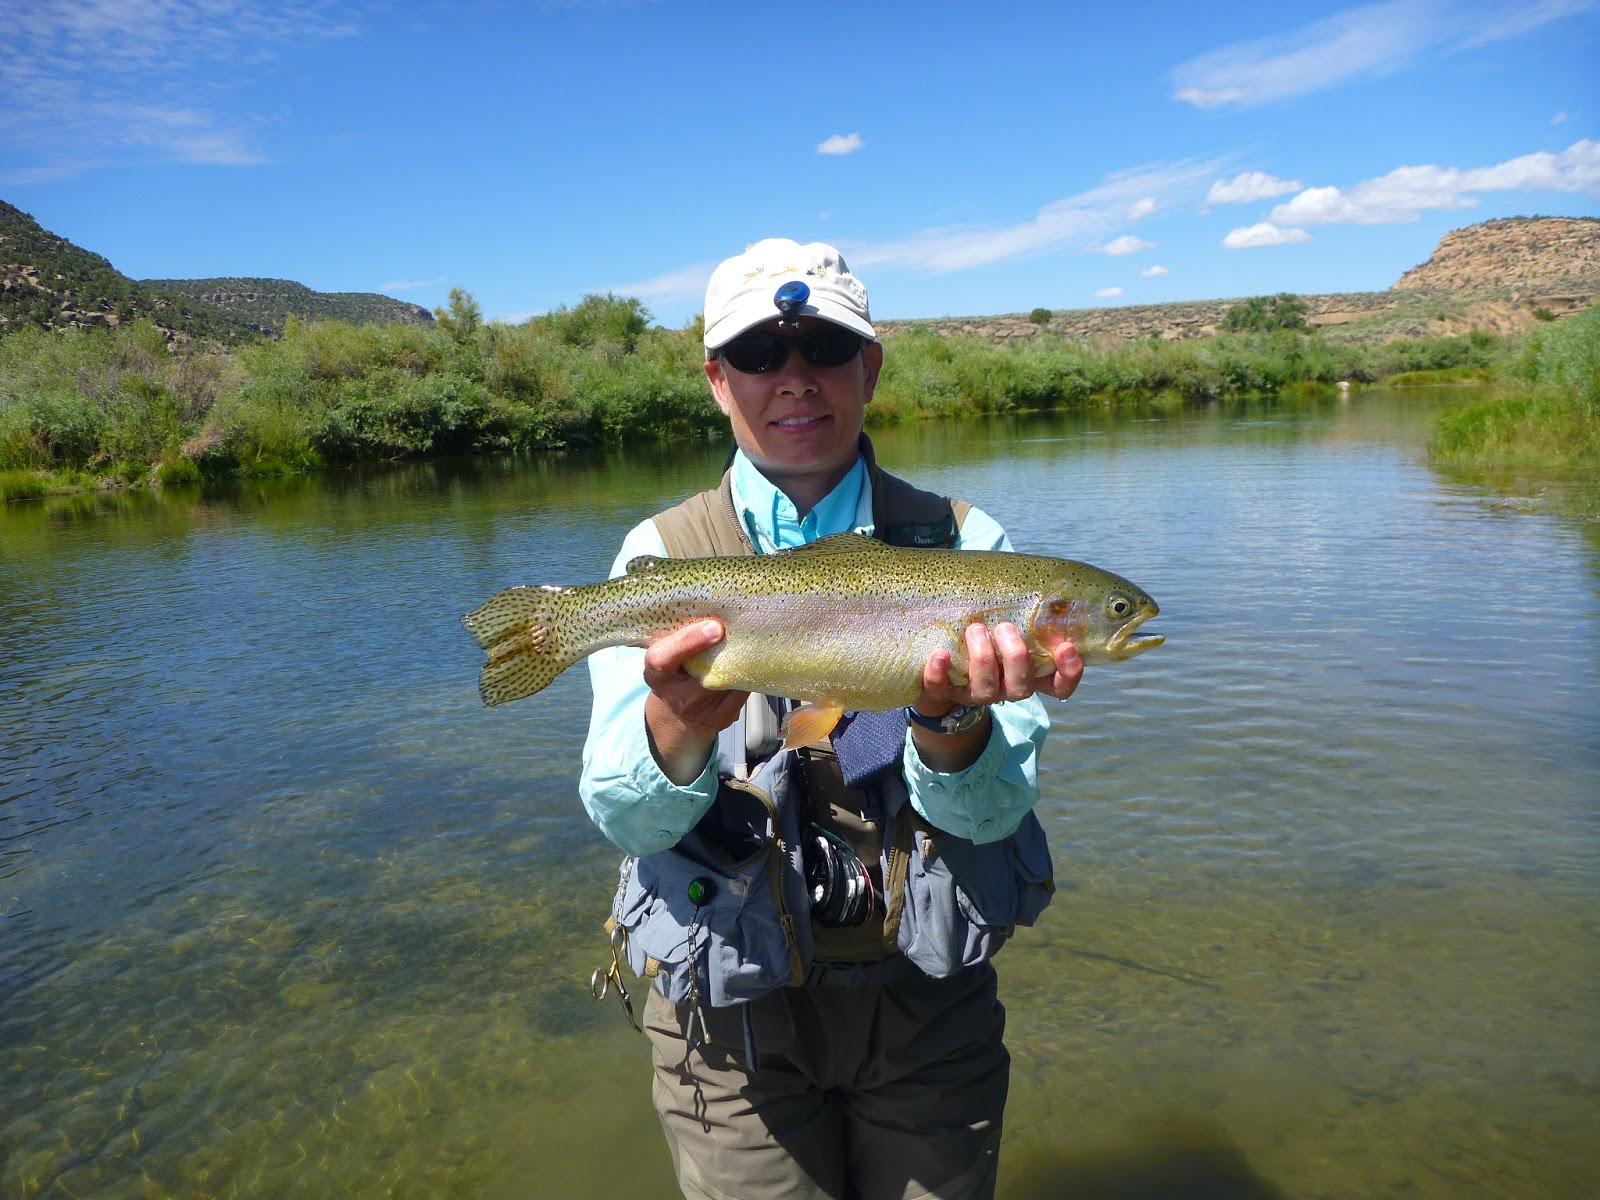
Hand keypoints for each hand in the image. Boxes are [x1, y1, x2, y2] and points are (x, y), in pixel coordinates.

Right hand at [641, 620, 748, 783]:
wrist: (676, 716)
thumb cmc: (674, 675)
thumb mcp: (666, 656)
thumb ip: (682, 639)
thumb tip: (716, 612)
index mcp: (656, 674)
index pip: (663, 658)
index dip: (688, 641)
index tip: (714, 627)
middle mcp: (675, 697)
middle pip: (708, 669)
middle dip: (727, 648)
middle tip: (742, 628)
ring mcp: (699, 712)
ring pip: (730, 679)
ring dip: (740, 661)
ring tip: (745, 645)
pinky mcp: (720, 719)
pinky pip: (741, 692)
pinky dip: (745, 677)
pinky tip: (744, 668)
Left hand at [914, 621, 1082, 717]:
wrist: (943, 668)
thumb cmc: (986, 638)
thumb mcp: (1008, 628)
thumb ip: (1024, 614)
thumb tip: (1040, 584)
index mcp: (1028, 674)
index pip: (1059, 685)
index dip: (1068, 673)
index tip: (1066, 647)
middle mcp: (1005, 688)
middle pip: (1022, 687)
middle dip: (1016, 658)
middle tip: (1005, 627)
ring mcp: (975, 693)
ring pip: (986, 690)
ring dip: (983, 659)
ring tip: (975, 629)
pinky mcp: (944, 692)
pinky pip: (940, 689)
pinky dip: (939, 674)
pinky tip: (940, 655)